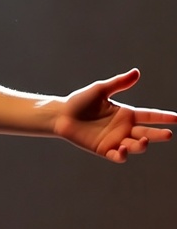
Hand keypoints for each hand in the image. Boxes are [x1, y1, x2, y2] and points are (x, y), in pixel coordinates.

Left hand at [54, 69, 176, 162]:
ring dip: (142, 145)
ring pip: (136, 146)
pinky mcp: (105, 150)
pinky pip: (119, 156)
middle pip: (147, 133)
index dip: (163, 117)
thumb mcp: (100, 90)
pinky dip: (124, 155)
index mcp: (125, 114)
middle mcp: (124, 128)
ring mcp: (116, 140)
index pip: (149, 116)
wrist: (61, 115)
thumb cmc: (79, 101)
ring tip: (143, 140)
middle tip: (167, 134)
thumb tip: (136, 72)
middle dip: (158, 135)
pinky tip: (123, 148)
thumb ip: (119, 83)